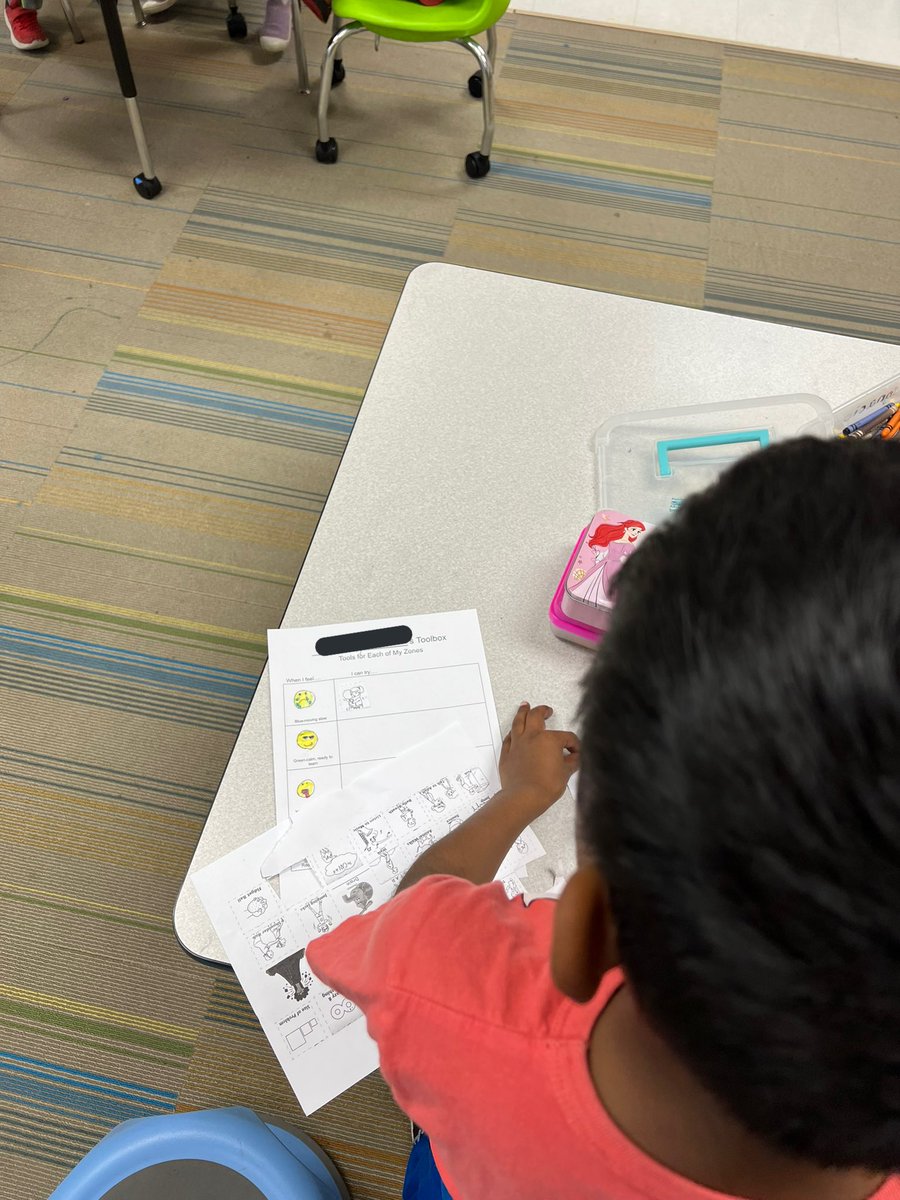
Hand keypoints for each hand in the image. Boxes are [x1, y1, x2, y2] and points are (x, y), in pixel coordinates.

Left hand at [499, 702, 579, 818]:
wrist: (524, 797)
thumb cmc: (545, 786)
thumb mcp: (566, 774)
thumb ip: (572, 762)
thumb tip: (575, 758)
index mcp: (549, 739)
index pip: (566, 737)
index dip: (574, 744)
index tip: (575, 752)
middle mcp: (532, 737)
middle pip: (536, 716)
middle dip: (543, 711)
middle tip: (547, 710)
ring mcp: (517, 744)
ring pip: (518, 722)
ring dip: (522, 712)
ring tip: (524, 706)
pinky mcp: (507, 754)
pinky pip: (508, 738)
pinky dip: (512, 733)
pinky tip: (513, 732)